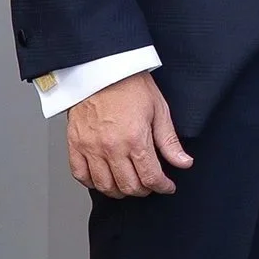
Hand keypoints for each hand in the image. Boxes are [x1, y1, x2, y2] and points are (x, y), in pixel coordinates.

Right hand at [66, 71, 192, 196]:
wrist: (101, 68)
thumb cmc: (129, 84)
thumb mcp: (158, 109)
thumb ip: (169, 141)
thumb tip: (184, 162)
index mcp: (135, 139)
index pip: (151, 177)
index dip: (162, 186)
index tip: (166, 186)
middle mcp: (111, 147)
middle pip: (129, 186)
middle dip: (144, 190)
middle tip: (149, 184)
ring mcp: (91, 148)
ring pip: (105, 186)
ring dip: (120, 191)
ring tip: (128, 184)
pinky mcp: (75, 144)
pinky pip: (80, 175)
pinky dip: (93, 183)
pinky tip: (103, 179)